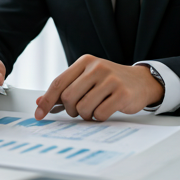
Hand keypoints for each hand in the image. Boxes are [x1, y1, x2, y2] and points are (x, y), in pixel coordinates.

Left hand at [35, 55, 164, 121]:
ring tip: (93, 110)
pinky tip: (104, 111)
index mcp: (84, 62)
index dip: (46, 100)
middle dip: (70, 109)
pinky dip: (98, 117)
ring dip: (85, 115)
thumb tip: (39, 102)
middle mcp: (96, 67)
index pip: (58, 83)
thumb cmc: (108, 82)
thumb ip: (64, 89)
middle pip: (68, 97)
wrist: (141, 82)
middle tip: (78, 110)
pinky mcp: (122, 93)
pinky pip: (99, 113)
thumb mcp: (86, 80)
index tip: (38, 114)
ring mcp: (111, 79)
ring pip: (83, 107)